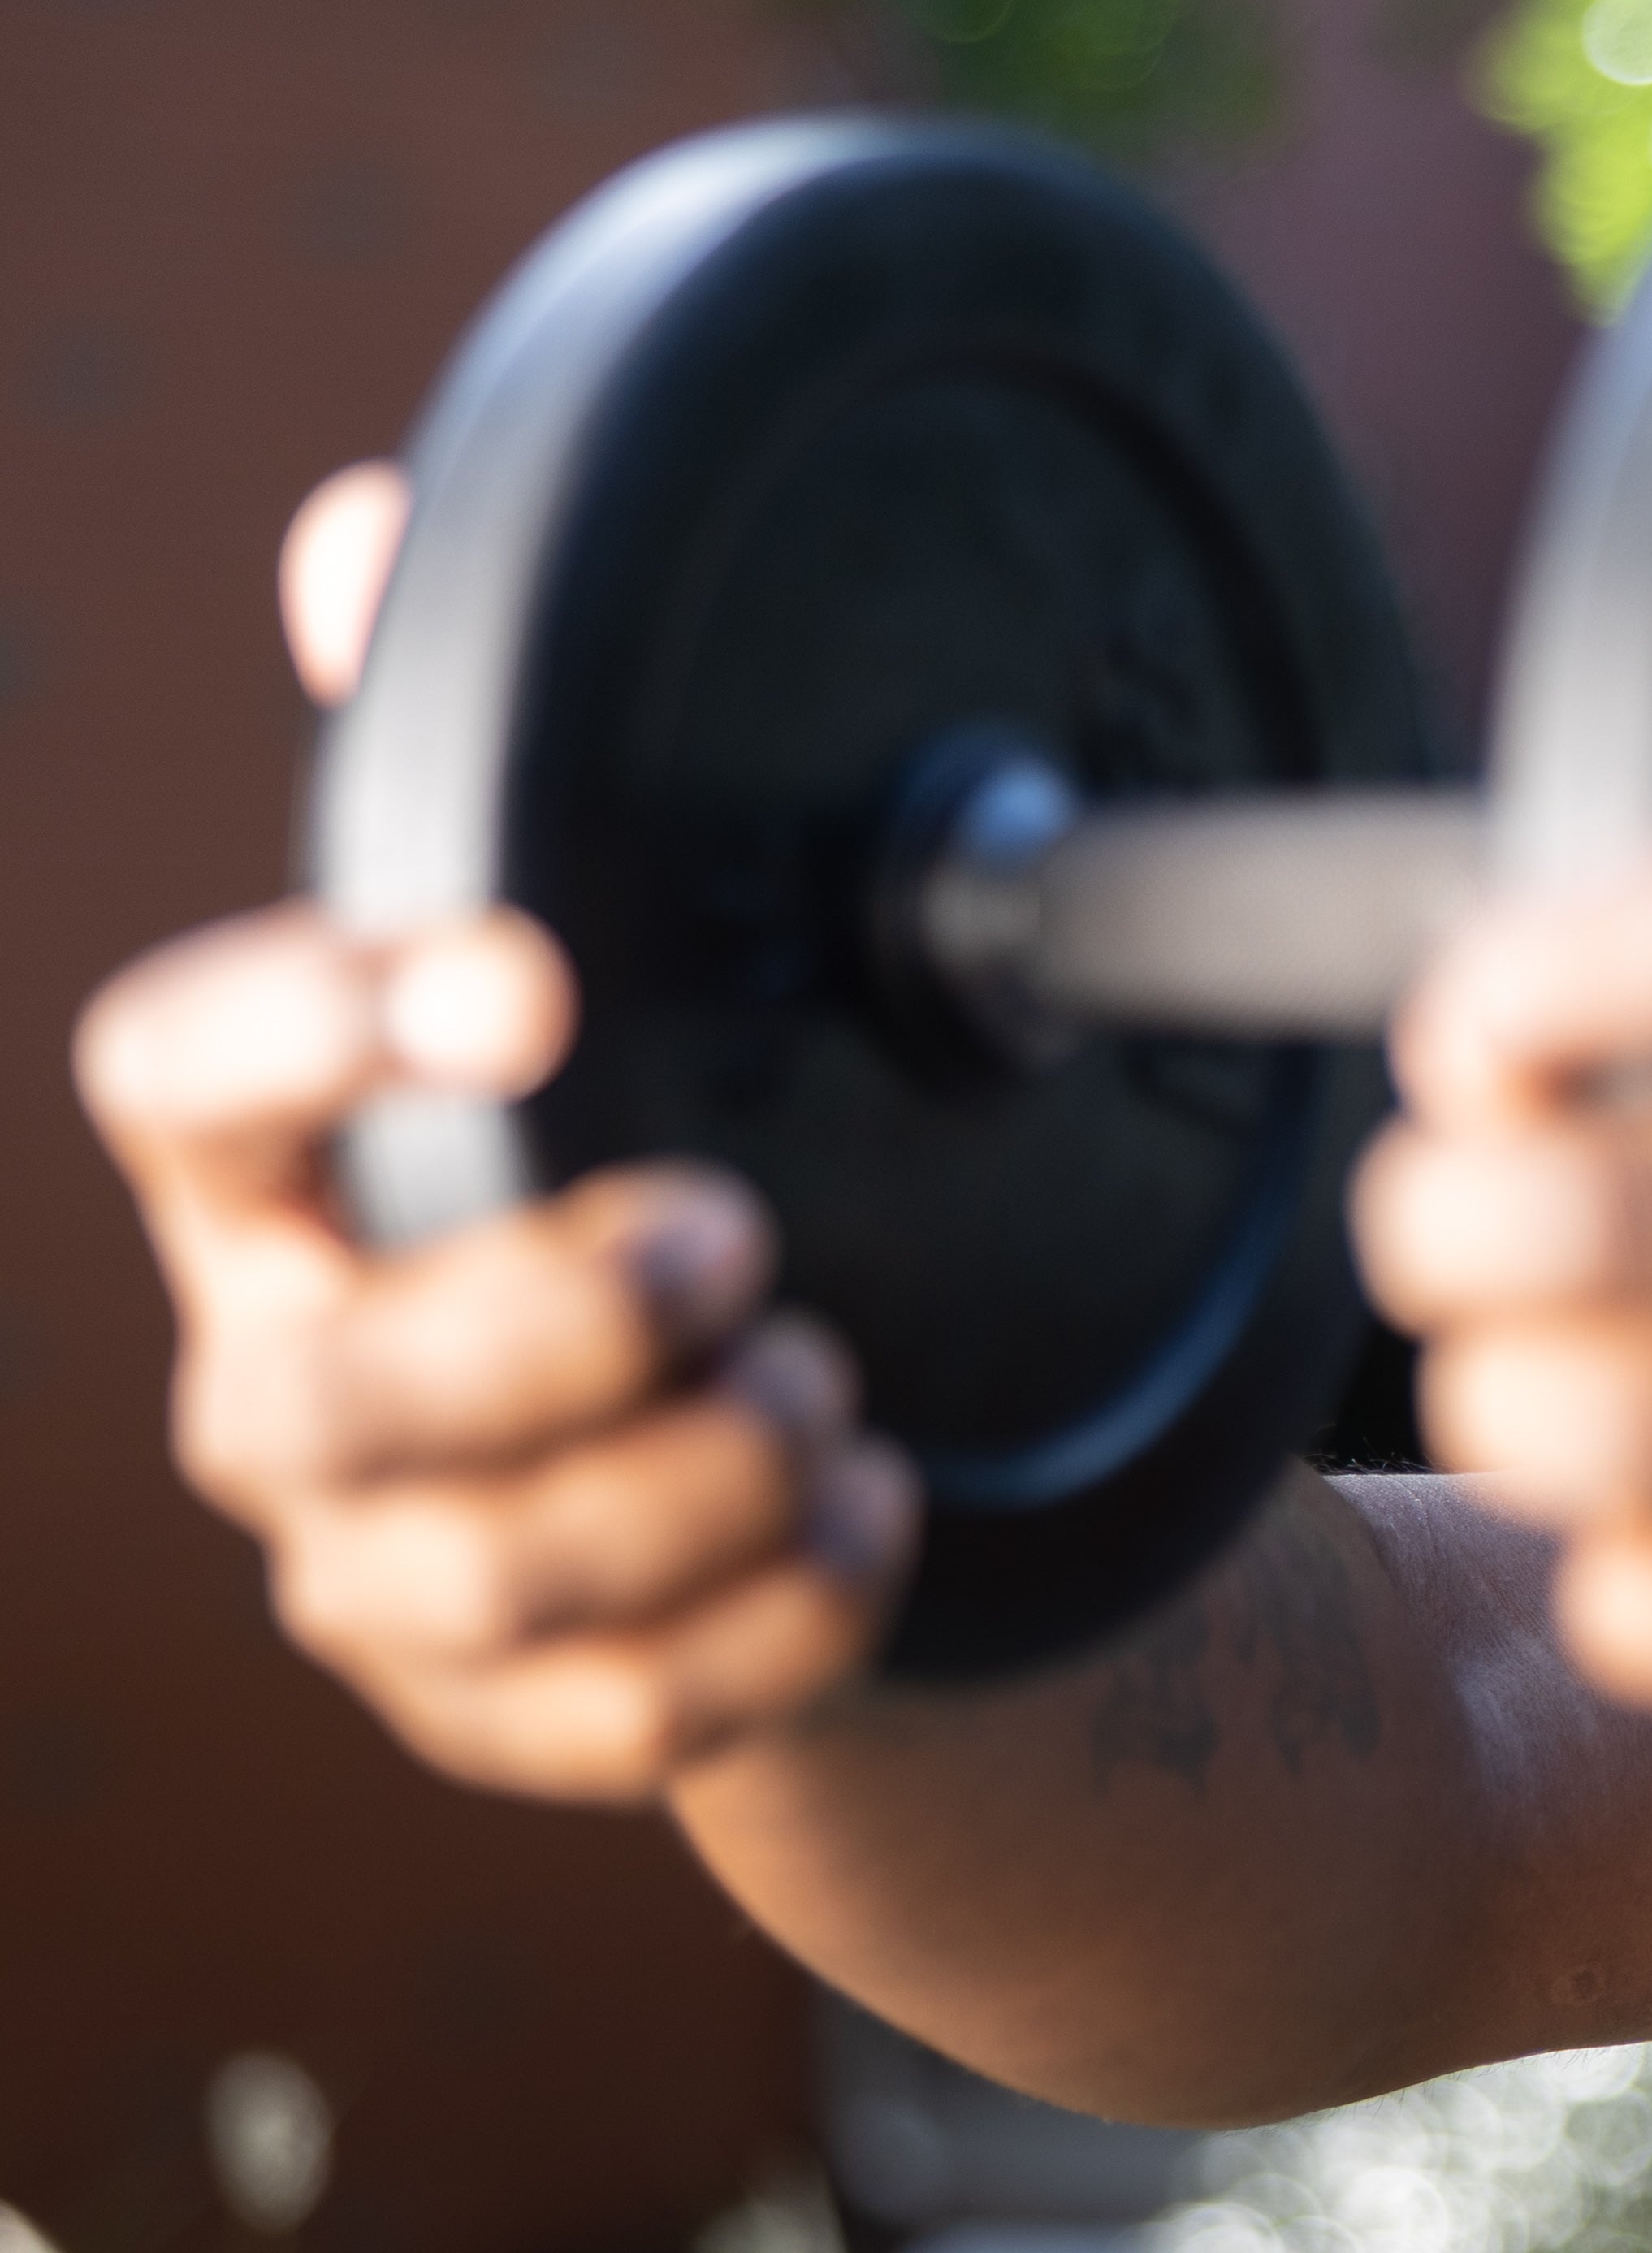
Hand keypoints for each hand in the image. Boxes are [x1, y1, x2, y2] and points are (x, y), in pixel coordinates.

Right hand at [71, 466, 916, 1800]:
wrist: (763, 1409)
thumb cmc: (646, 1143)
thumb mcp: (601, 968)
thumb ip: (476, 758)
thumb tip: (367, 535)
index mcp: (263, 1173)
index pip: (176, 1080)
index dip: (319, 1026)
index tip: (529, 973)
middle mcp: (280, 1375)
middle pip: (320, 1391)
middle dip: (539, 1323)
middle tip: (734, 1235)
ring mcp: (377, 1568)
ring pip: (473, 1575)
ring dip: (684, 1482)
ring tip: (827, 1382)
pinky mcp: (506, 1714)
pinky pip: (613, 1718)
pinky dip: (772, 1626)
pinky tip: (875, 1516)